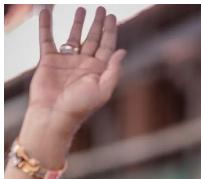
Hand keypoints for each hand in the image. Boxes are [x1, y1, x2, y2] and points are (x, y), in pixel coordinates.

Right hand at [28, 7, 124, 138]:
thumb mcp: (102, 89)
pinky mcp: (49, 61)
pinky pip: (47, 39)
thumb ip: (112, 70)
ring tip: (81, 9)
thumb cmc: (80, 107)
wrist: (54, 115)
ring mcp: (67, 61)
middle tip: (102, 9)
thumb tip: (122, 51)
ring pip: (73, 37)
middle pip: (93, 39)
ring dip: (78, 24)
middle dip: (97, 24)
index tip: (111, 17)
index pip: (106, 46)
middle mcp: (84, 64)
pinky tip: (47, 13)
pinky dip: (47, 26)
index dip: (110, 31)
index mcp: (99, 70)